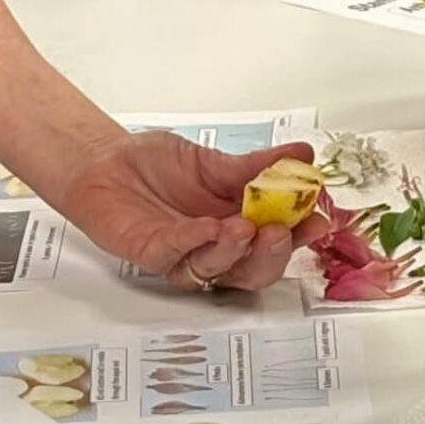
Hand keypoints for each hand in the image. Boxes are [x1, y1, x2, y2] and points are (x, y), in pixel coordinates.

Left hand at [54, 134, 329, 293]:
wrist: (105, 160)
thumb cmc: (156, 165)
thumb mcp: (215, 161)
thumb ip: (258, 165)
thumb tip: (303, 153)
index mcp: (238, 226)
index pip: (277, 242)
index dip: (300, 236)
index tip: (318, 220)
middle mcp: (214, 248)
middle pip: (253, 270)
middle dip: (273, 254)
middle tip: (283, 231)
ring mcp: (184, 256)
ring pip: (216, 270)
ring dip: (234, 251)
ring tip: (244, 226)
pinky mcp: (151, 254)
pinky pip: (176, 255)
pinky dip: (194, 241)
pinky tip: (208, 226)